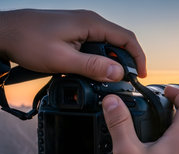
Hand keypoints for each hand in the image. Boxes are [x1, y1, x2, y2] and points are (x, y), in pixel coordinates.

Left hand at [0, 9, 145, 80]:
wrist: (4, 32)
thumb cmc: (28, 41)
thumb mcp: (62, 59)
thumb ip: (93, 67)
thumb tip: (118, 73)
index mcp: (91, 23)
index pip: (127, 39)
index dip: (138, 58)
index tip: (140, 75)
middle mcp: (89, 21)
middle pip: (119, 41)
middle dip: (124, 62)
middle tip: (122, 82)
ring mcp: (81, 25)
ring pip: (107, 44)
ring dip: (109, 62)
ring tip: (105, 79)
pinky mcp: (74, 31)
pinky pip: (95, 45)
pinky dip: (98, 59)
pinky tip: (91, 71)